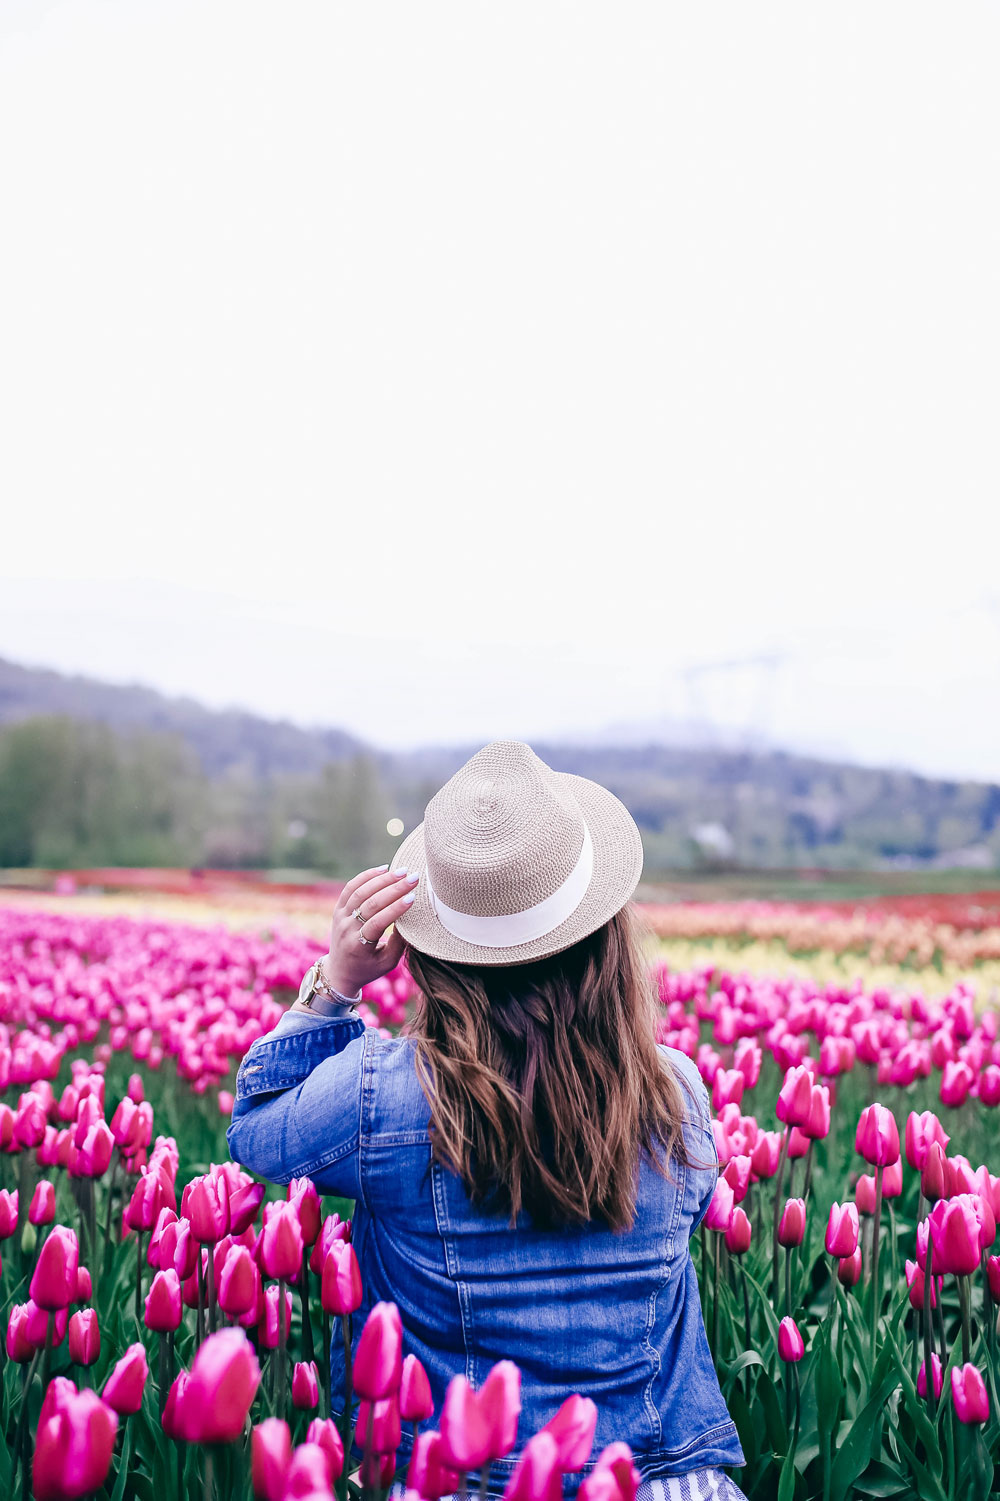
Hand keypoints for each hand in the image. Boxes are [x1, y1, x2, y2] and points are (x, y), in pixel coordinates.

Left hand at [321, 864, 418, 996]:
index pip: (377, 923)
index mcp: (359, 946)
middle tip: (413, 878)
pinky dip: (366, 876)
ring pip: (359, 892)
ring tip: (401, 871)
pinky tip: (383, 869)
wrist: (340, 971)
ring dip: (382, 879)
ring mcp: (340, 917)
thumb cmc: (369, 968)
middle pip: (370, 903)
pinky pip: (350, 888)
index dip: (395, 909)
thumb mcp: (387, 962)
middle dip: (394, 889)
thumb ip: (399, 943)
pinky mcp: (338, 909)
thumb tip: (413, 918)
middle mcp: (347, 929)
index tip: (413, 897)